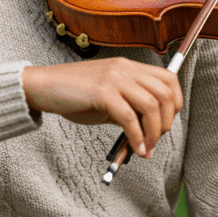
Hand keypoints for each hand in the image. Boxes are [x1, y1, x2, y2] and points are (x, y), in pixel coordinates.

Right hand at [20, 58, 181, 157]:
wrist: (43, 87)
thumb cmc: (73, 94)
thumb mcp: (107, 99)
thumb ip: (129, 109)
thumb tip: (149, 133)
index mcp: (129, 67)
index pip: (169, 79)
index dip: (175, 103)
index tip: (166, 123)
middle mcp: (125, 69)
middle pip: (165, 93)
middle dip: (166, 122)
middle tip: (155, 140)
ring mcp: (114, 78)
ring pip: (151, 105)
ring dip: (153, 132)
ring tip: (146, 148)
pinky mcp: (102, 92)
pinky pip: (129, 117)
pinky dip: (136, 137)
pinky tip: (135, 149)